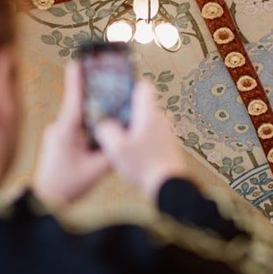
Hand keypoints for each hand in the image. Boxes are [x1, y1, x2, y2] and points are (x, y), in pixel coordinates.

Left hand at [32, 62, 112, 207]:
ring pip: (78, 121)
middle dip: (94, 99)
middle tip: (108, 86)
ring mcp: (55, 136)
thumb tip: (124, 137)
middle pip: (79, 108)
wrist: (44, 201)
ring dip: (93, 120)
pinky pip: (74, 131)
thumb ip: (112, 151)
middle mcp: (58, 129)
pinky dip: (87, 131)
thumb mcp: (96, 170)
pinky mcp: (56, 144)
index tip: (78, 61)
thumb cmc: (68, 186)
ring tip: (110, 117)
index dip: (77, 79)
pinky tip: (98, 139)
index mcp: (66, 131)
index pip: (74, 99)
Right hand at [94, 80, 187, 199]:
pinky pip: (151, 135)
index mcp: (149, 114)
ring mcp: (166, 133)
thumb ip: (106, 130)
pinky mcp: (167, 146)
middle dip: (126, 110)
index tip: (116, 92)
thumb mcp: (116, 148)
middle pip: (142, 105)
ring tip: (119, 139)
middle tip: (111, 118)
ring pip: (146, 121)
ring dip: (133, 127)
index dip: (129, 86)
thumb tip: (103, 124)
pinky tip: (131, 152)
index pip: (144, 86)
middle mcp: (161, 120)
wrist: (169, 186)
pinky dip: (141, 139)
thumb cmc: (145, 166)